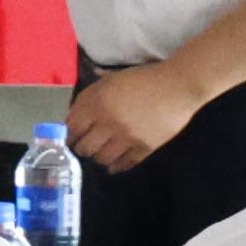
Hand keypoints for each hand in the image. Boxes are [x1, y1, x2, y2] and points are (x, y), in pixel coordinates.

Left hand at [65, 62, 201, 173]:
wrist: (177, 86)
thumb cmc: (142, 79)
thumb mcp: (110, 81)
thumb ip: (90, 98)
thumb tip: (73, 117)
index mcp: (97, 102)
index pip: (72, 128)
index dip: (68, 135)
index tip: (69, 138)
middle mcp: (109, 122)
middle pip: (85, 147)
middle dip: (82, 148)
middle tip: (85, 146)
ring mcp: (127, 137)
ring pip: (102, 159)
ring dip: (99, 157)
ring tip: (100, 153)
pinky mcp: (145, 148)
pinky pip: (125, 163)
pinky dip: (117, 165)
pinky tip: (114, 164)